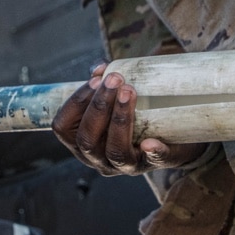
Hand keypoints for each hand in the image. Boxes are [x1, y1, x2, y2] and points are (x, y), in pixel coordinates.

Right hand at [51, 63, 207, 175]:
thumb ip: (102, 83)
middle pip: (87, 139)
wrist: (171, 135)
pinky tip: (151, 142)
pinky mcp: (153, 164)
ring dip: (120, 119)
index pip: (63, 128)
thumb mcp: (112, 100)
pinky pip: (153, 162)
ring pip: (115, 150)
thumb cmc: (133, 113)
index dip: (76, 102)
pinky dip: (152, 152)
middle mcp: (97, 159)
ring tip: (130, 91)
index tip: (95, 80)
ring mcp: (125, 166)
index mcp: (82, 142)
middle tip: (115, 79)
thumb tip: (99, 68)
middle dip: (99, 106)